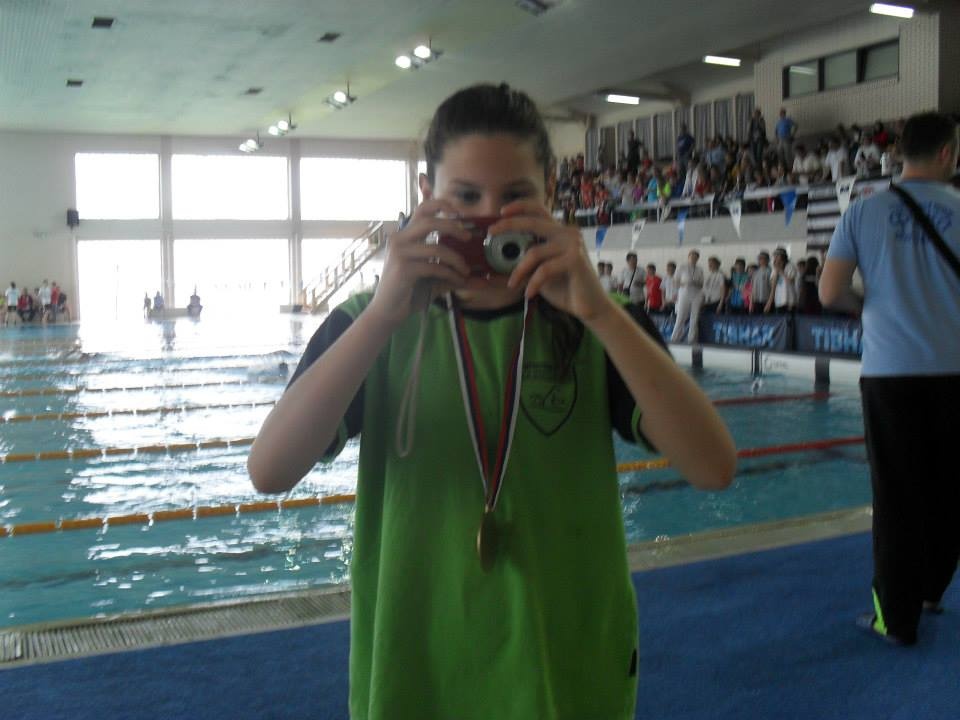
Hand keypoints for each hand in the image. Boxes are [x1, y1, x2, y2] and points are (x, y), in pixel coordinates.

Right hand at [366, 199, 470, 329]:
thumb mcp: (432, 277)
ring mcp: (399, 254)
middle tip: (468, 237)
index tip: (457, 211)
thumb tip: (481, 277)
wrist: (387, 312)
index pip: (421, 210)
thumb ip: (451, 271)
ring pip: (436, 247)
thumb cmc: (409, 292)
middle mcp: (399, 240)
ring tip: (466, 270)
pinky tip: (458, 281)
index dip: (440, 204)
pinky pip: (434, 266)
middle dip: (452, 227)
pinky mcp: (403, 269)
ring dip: (456, 259)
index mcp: (404, 236)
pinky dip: (450, 274)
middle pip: (429, 221)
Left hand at [495, 200, 612, 323]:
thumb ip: (524, 265)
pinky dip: (533, 283)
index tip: (501, 212)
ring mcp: (573, 244)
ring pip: (534, 252)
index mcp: (559, 232)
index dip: (519, 206)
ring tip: (512, 285)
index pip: (539, 210)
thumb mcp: (538, 275)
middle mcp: (567, 233)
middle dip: (509, 225)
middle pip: (533, 221)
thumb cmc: (565, 289)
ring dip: (519, 270)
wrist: (589, 307)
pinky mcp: (575, 259)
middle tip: (490, 232)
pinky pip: (544, 269)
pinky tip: (529, 294)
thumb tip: (494, 267)